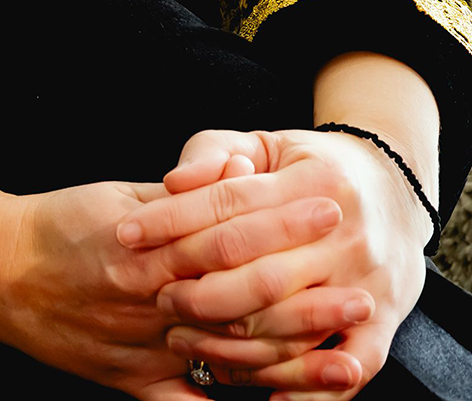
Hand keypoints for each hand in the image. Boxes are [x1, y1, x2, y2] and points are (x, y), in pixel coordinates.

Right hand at [0, 178, 350, 399]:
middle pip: (239, 303)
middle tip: (358, 292)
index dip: (281, 222)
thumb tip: (236, 170)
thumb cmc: (56, 225)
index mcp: (146, 247)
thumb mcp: (115, 194)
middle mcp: (149, 301)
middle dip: (304, 299)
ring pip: (226, 361)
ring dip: (292, 363)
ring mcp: (142, 348)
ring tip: (345, 359)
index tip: (325, 210)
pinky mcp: (131, 381)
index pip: (227, 233)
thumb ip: (180, 193)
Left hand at [120, 128, 430, 397]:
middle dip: (196, 290)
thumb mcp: (261, 143)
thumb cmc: (307, 165)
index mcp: (313, 183)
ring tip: (186, 340)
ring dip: (233, 343)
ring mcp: (369, 281)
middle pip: (257, 273)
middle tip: (157, 295)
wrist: (392, 188)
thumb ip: (212, 153)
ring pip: (292, 326)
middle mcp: (345, 234)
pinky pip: (349, 366)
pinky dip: (309, 390)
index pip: (228, 206)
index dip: (171, 220)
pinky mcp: (386, 319)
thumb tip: (173, 182)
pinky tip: (267, 398)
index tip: (126, 234)